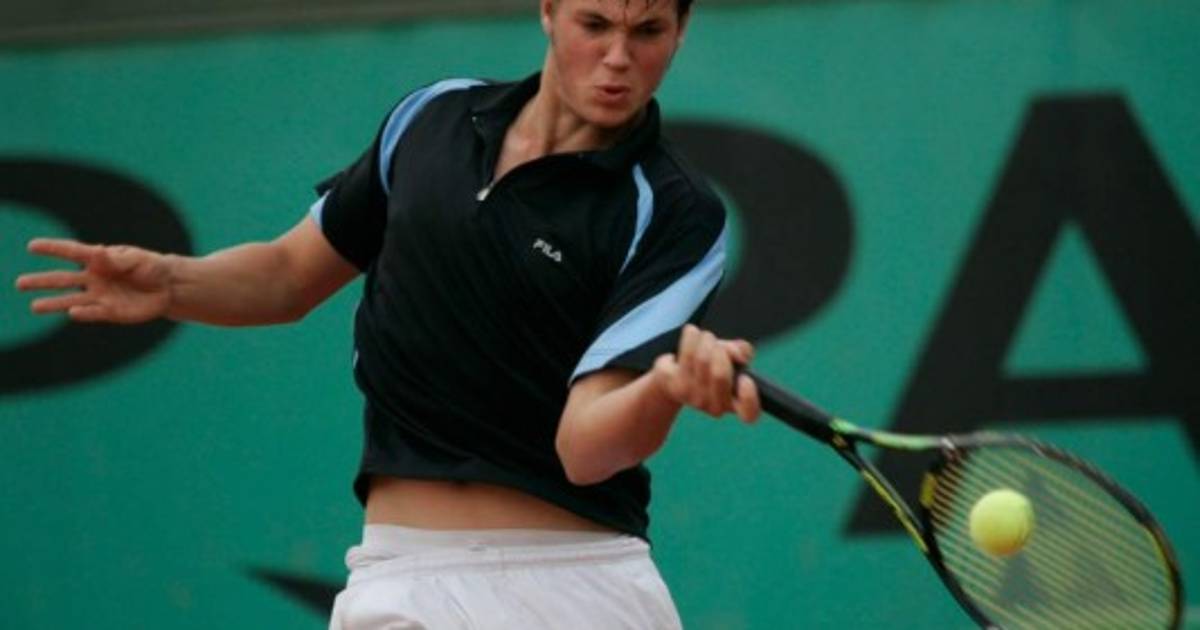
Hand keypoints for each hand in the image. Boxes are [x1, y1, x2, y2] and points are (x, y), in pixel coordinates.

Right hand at [15, 238, 172, 322]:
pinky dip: (84, 313)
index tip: (32, 246)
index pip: (72, 252)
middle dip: (42, 281)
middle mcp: (94, 278)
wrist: (168, 288)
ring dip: (54, 303)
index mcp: (99, 259)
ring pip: (72, 299)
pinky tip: (72, 312)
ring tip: (34, 306)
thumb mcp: (138, 259)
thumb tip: (96, 252)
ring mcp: (100, 296)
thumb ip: (118, 259)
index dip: (53, 249)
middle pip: (63, 279)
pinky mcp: (111, 312)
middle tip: (19, 283)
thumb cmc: (151, 267)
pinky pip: (95, 312)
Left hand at [651, 324, 760, 422]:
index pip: (749, 413)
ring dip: (704, 339)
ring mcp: (692, 398)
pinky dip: (688, 339)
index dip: (749, 396)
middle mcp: (714, 406)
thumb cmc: (711, 364)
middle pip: (720, 374)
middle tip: (716, 344)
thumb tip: (736, 352)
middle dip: (720, 349)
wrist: (676, 374)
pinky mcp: (673, 385)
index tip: (745, 378)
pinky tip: (687, 340)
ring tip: (702, 337)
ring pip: (700, 358)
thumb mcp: (732, 356)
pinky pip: (682, 354)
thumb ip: (741, 351)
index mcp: (735, 403)